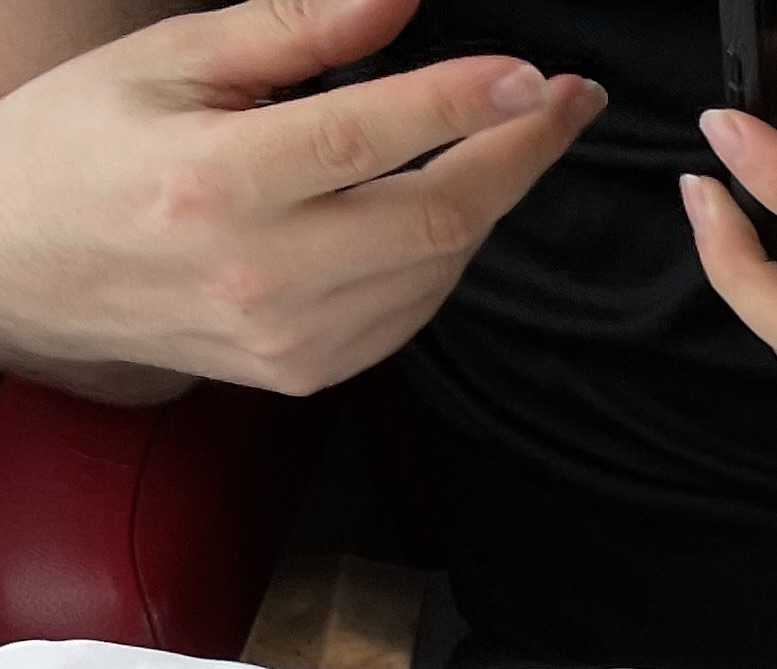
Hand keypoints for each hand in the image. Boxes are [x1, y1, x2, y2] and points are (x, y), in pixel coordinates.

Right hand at [0, 0, 600, 396]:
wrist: (18, 268)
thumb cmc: (83, 144)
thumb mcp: (166, 61)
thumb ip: (291, 30)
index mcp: (217, 180)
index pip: (370, 137)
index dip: (466, 105)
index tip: (535, 77)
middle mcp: (262, 271)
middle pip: (436, 216)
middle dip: (519, 154)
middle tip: (569, 101)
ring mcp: (291, 336)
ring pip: (439, 268)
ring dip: (488, 200)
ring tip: (513, 137)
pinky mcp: (308, 373)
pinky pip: (413, 311)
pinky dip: (445, 252)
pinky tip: (446, 202)